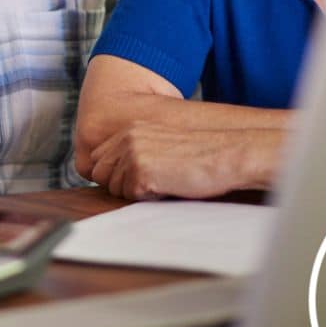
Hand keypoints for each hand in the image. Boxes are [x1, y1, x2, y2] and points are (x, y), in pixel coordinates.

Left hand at [82, 122, 272, 200]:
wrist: (227, 155)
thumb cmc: (199, 156)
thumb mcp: (160, 145)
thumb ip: (135, 153)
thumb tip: (111, 176)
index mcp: (130, 129)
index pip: (98, 159)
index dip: (114, 175)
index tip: (135, 179)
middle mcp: (127, 138)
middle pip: (100, 174)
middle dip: (120, 185)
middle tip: (151, 183)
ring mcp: (131, 153)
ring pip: (115, 188)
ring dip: (137, 192)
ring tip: (165, 181)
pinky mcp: (140, 170)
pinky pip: (131, 196)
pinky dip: (149, 197)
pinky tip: (169, 186)